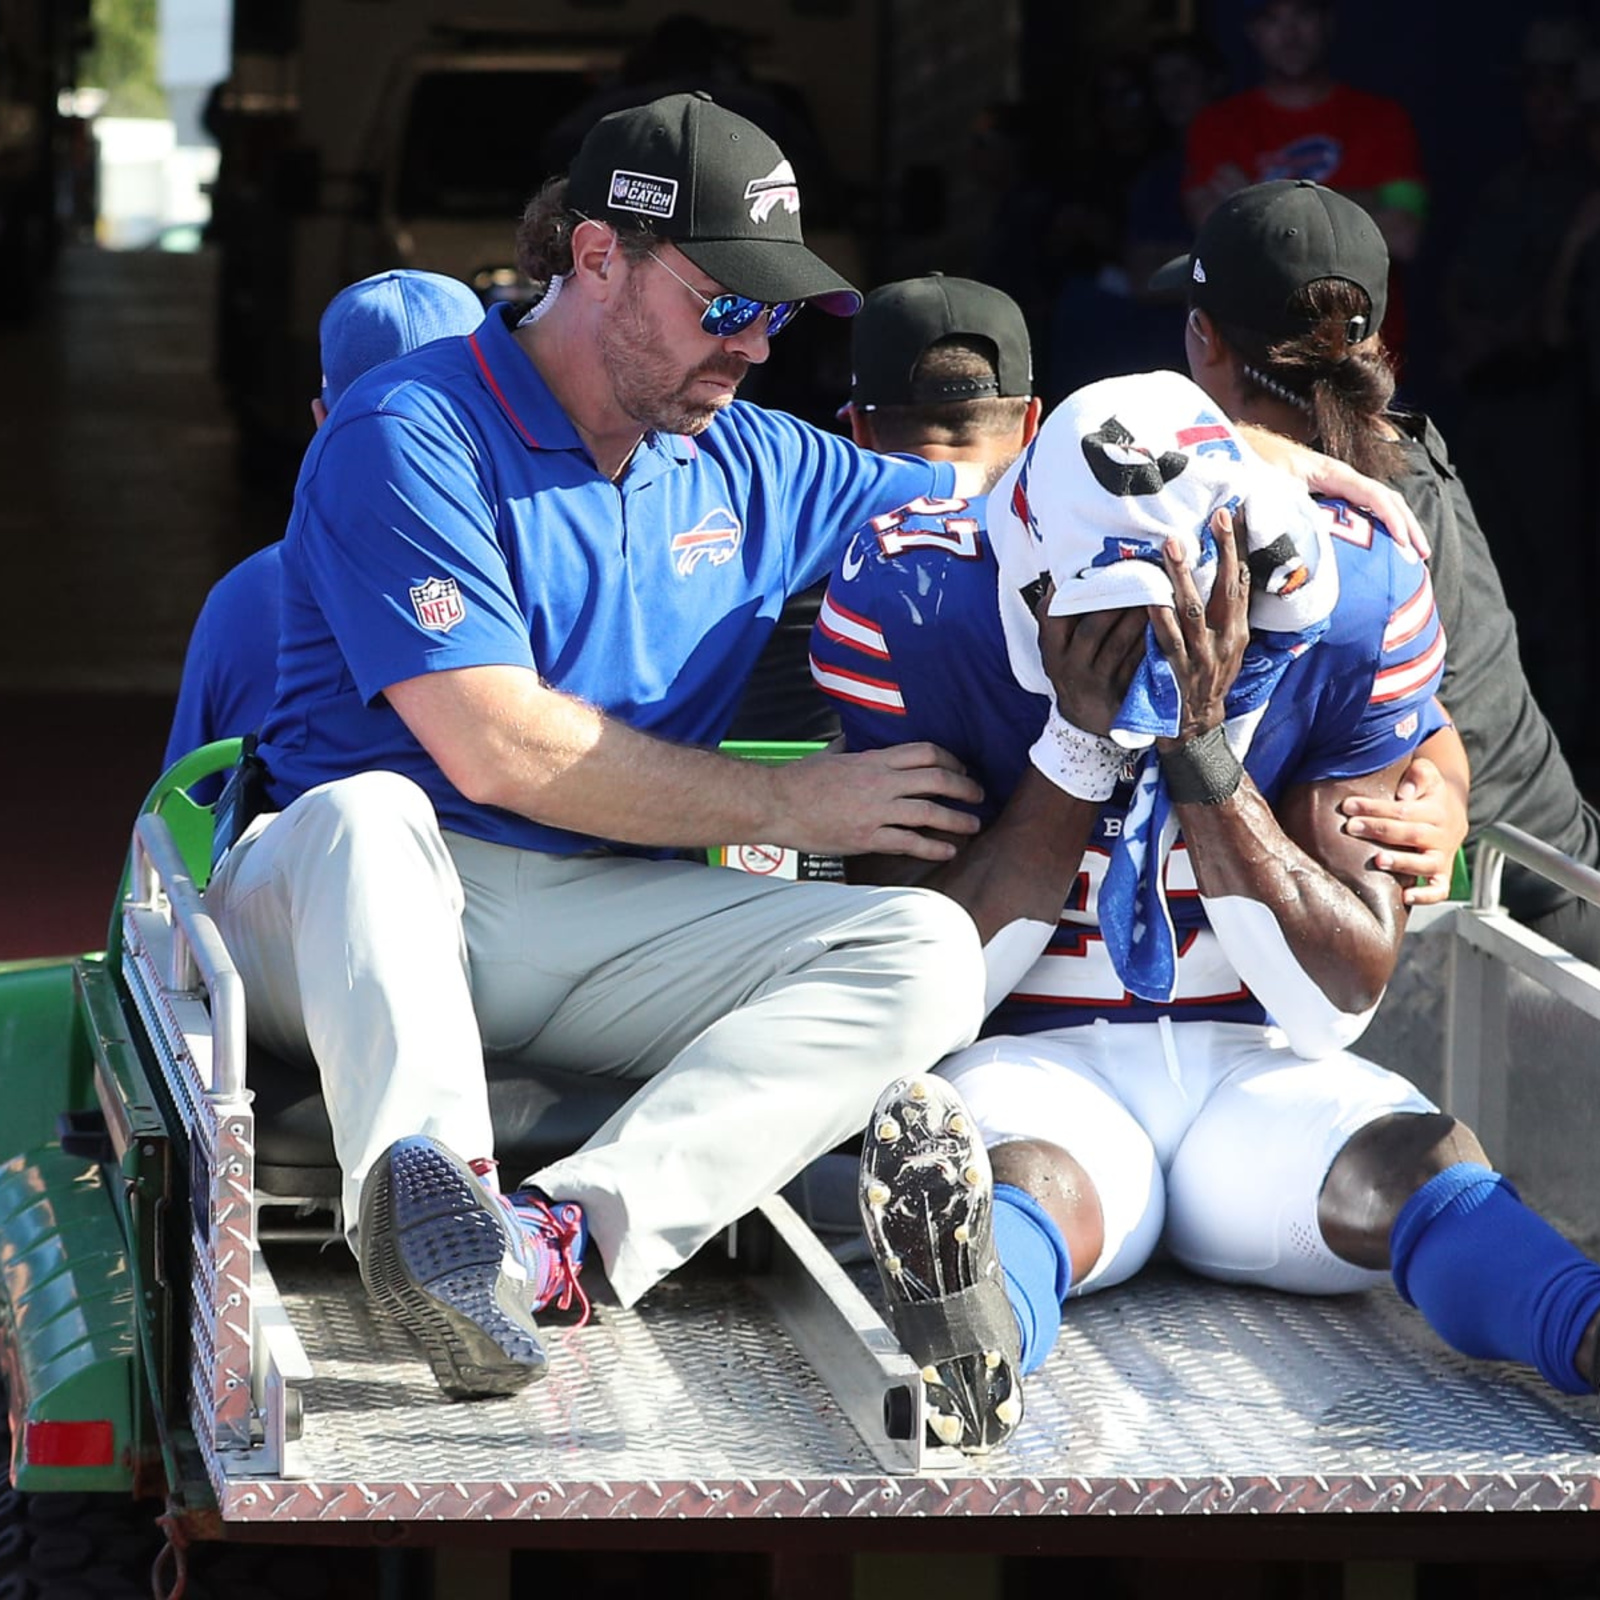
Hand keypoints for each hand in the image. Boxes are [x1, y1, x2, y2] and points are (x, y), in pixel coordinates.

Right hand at [773, 742, 982, 860]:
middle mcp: (880, 781)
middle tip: (978, 794)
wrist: (776, 803)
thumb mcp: (830, 754)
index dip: (950, 760)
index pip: (925, 752)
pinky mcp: (867, 836)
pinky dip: (933, 847)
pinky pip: (909, 841)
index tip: (960, 768)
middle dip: (964, 786)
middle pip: (937, 778)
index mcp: (873, 759)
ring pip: (929, 811)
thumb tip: (855, 739)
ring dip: (957, 818)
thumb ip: (849, 747)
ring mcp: (875, 810)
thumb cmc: (798, 780)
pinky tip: (948, 851)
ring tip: (973, 824)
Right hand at [1036, 583, 1146, 735]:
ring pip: (1119, 644)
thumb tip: (1061, 577)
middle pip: (1092, 628)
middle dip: (1117, 602)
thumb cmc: (1074, 670)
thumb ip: (1057, 618)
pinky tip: (1165, 623)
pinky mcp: (1119, 693)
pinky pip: (1137, 663)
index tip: (1098, 573)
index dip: (1076, 595)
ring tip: (1156, 592)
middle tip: (1139, 576)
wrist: (1085, 720)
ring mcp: (1095, 682)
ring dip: (1138, 617)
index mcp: (1052, 650)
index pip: (1055, 616)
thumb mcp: (1056, 650)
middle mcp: (1070, 666)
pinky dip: (1151, 641)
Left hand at [1150, 506, 1250, 743]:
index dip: (1241, 548)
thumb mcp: (1227, 647)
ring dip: (1183, 576)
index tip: (1237, 515)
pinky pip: (1168, 640)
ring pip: (1194, 609)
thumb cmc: (1208, 680)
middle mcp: (1226, 640)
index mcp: (1239, 630)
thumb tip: (1219, 572)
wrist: (1197, 727)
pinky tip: (1150, 597)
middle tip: (1217, 517)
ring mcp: (1202, 656)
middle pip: (1228, 588)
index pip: (1244, 581)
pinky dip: (1159, 618)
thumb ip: (1224, 614)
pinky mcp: (1178, 671)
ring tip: (1172, 545)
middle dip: (1225, 550)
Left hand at [1237, 423, 1428, 558]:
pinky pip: (1354, 509)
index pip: (1372, 494)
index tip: (1406, 544)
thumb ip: (1285, 513)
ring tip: (1409, 556)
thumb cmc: (1244, 465)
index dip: (1393, 518)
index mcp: (1326, 472)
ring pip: (1372, 503)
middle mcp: (1334, 476)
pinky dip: (1371, 528)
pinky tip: (1376, 551)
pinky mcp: (1319, 493)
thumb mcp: (1264, 489)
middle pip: (1383, 497)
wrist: (1226, 447)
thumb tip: (1301, 552)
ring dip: (1394, 527)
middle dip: (1407, 525)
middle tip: (1421, 556)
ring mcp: (1328, 484)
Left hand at [1339, 754, 1467, 904]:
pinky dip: (1425, 896)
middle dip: (1379, 830)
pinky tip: (1404, 896)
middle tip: (1352, 827)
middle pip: (1411, 834)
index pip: (1404, 810)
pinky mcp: (1442, 875)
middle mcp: (1441, 835)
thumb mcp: (1426, 774)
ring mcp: (1442, 857)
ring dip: (1402, 863)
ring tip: (1378, 860)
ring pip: (1427, 864)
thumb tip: (1405, 793)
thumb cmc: (1427, 793)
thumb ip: (1418, 774)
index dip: (1375, 808)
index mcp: (1436, 810)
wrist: (1451, 813)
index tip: (1348, 806)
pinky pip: (1439, 890)